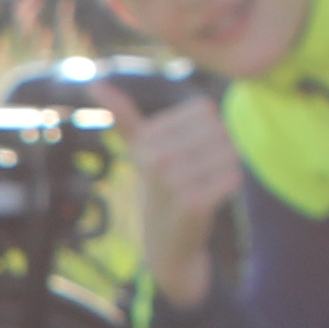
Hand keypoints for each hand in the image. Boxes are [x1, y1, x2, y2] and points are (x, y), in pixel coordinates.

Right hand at [103, 82, 243, 305]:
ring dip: (226, 168)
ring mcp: (173, 182)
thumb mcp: (139, 148)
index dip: (206, 130)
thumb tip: (94, 83)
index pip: (205, 110)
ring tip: (205, 184)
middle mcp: (156, 158)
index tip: (187, 152)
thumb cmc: (160, 187)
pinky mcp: (193, 204)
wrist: (166, 244)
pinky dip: (230, 186)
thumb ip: (123, 115)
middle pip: (219, 130)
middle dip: (219, 149)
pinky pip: (233, 177)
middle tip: (199, 172)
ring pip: (230, 152)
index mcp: (147, 139)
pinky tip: (212, 198)